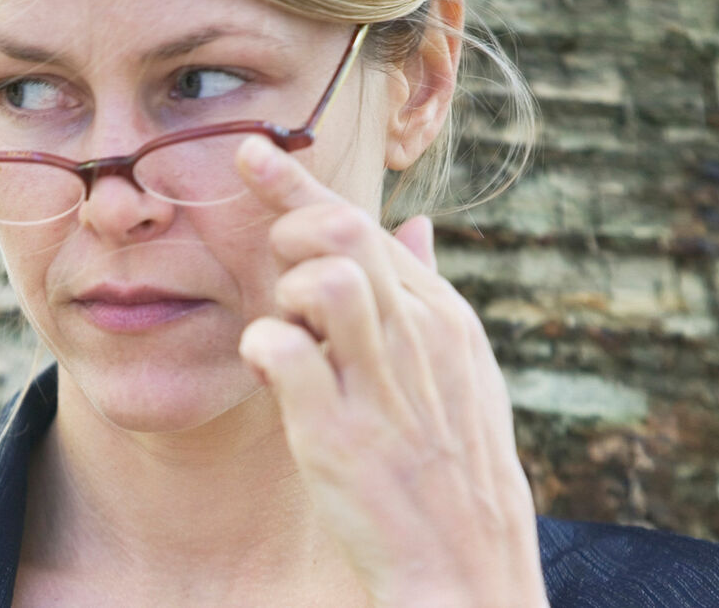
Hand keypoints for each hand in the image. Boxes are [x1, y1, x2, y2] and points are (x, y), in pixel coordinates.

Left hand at [235, 136, 547, 606]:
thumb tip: (414, 225)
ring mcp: (381, 383)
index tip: (252, 153)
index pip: (366, 221)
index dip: (298, 183)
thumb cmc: (451, 469)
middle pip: (342, 229)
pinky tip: (272, 375)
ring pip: (323, 275)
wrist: (466, 570)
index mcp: (442, 317)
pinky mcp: (339, 434)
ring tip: (290, 335)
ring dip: (285, 294)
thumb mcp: (460, 372)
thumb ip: (428, 294)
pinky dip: (261, 350)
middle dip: (287, 229)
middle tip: (278, 270)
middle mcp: (417, 336)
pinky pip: (280, 349)